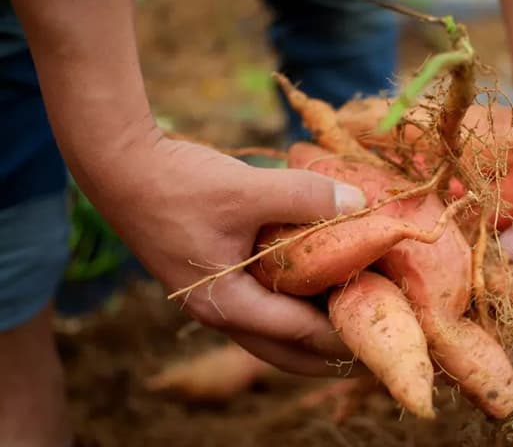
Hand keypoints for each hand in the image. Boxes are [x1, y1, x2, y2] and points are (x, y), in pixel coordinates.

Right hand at [99, 137, 366, 375]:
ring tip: (357, 316)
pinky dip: (296, 302)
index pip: (299, 334)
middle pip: (287, 351)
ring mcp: (217, 297)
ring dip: (313, 328)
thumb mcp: (245, 188)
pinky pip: (266, 304)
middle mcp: (222, 311)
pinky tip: (322, 282)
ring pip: (275, 331)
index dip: (345, 332)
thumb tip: (359, 205)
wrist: (121, 166)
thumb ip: (303, 197)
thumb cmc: (177, 183)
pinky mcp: (217, 277)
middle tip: (375, 341)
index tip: (385, 325)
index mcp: (227, 304)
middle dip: (331, 351)